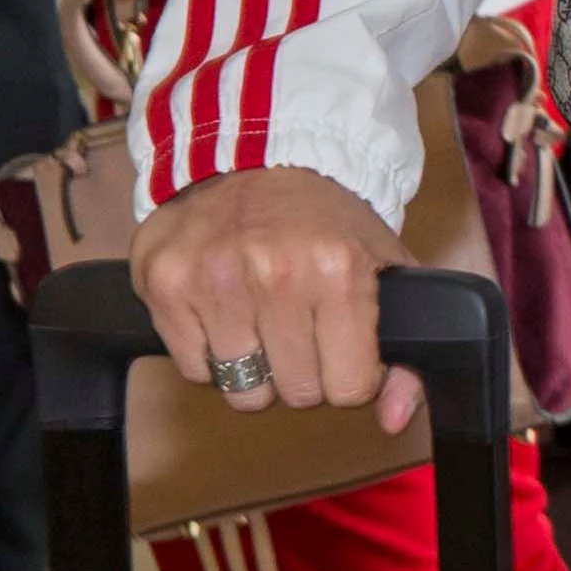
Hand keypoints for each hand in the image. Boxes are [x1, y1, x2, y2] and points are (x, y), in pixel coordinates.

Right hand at [129, 164, 420, 431]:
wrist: (258, 151)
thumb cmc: (329, 218)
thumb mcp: (389, 270)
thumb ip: (406, 350)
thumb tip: (394, 419)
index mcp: (339, 273)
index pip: (349, 389)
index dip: (351, 375)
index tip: (344, 346)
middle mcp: (274, 275)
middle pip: (295, 394)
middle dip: (305, 372)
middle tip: (302, 326)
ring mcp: (212, 279)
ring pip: (240, 389)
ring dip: (256, 366)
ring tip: (263, 318)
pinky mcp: (164, 282)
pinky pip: (193, 369)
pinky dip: (211, 351)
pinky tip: (226, 310)